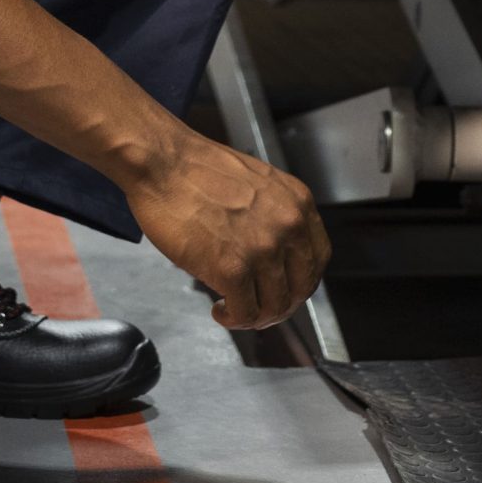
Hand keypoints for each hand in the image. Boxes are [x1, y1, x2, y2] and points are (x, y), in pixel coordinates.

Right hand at [126, 131, 329, 329]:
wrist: (163, 163)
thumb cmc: (198, 171)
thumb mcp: (259, 185)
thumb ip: (275, 217)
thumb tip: (275, 256)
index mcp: (298, 203)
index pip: (318, 259)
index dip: (301, 282)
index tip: (284, 290)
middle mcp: (288, 226)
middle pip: (301, 288)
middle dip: (279, 306)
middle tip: (258, 309)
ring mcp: (262, 249)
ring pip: (274, 306)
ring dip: (255, 317)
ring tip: (234, 310)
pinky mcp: (232, 268)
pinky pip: (245, 312)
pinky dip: (233, 319)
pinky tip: (220, 310)